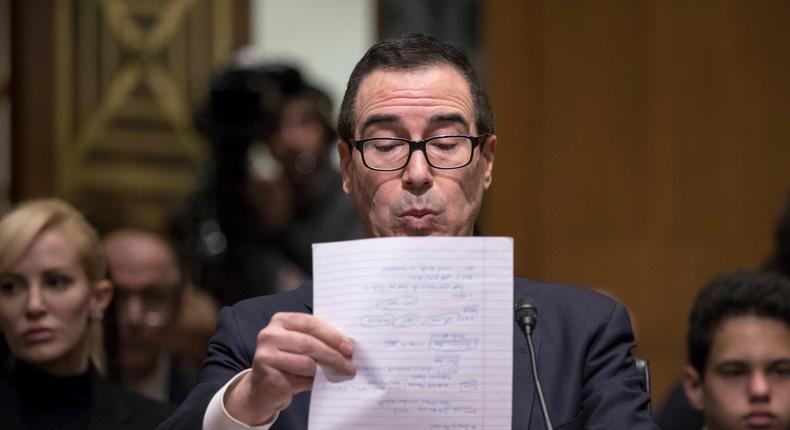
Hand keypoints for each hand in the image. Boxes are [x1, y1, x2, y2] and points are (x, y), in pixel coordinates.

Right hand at [225, 312, 355, 425]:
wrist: (263, 388)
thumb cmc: (288, 362)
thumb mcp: (300, 345)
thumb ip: (318, 340)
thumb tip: (347, 347)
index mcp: (281, 320)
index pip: (312, 323)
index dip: (333, 335)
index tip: (349, 348)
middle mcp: (270, 334)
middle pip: (310, 343)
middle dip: (334, 355)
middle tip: (350, 365)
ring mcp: (266, 354)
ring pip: (306, 362)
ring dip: (326, 370)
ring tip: (339, 374)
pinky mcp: (267, 375)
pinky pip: (300, 379)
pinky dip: (313, 382)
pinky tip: (318, 383)